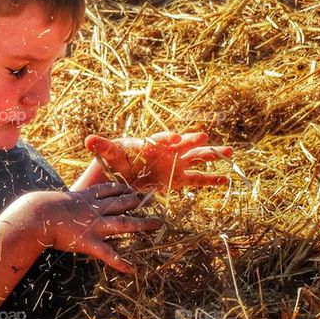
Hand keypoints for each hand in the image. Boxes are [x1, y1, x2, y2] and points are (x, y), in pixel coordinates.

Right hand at [30, 183, 159, 273]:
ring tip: (157, 224)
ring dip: (142, 224)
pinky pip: (108, 253)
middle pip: (122, 203)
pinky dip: (120, 262)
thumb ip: (67, 202)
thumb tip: (63, 203)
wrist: (37, 215)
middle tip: (153, 200)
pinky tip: (132, 269)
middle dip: (138, 201)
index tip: (133, 189)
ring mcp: (95, 225)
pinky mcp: (89, 242)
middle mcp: (95, 209)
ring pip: (124, 223)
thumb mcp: (58, 200)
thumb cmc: (42, 208)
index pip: (110, 190)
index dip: (123, 189)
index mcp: (87, 197)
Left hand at [84, 131, 234, 190]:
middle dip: (192, 141)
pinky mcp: (179, 179)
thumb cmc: (117, 162)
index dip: (168, 138)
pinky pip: (197, 179)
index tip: (176, 138)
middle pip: (183, 144)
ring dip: (211, 155)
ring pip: (196, 158)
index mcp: (150, 144)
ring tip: (230, 151)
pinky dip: (211, 180)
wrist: (121, 177)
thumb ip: (103, 147)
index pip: (159, 139)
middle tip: (203, 137)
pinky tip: (225, 180)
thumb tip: (89, 140)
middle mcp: (167, 151)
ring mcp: (176, 164)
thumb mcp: (110, 156)